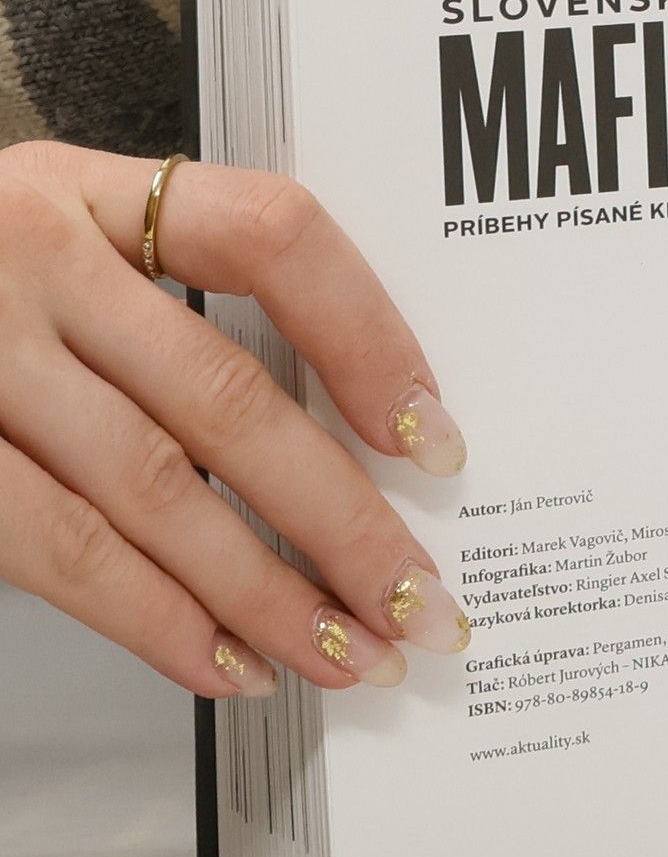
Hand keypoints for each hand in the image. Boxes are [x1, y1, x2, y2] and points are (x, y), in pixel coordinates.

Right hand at [0, 142, 471, 697]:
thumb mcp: (47, 247)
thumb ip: (164, 310)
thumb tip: (344, 442)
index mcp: (84, 193)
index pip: (272, 236)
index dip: (371, 338)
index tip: (437, 438)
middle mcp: (26, 256)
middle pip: (228, 395)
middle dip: (345, 519)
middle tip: (423, 603)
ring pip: (154, 488)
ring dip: (267, 589)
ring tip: (351, 653)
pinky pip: (59, 549)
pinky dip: (155, 620)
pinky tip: (227, 664)